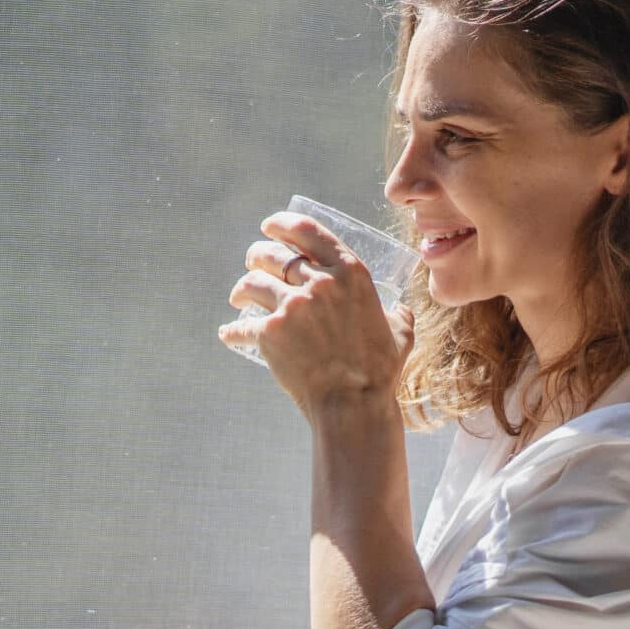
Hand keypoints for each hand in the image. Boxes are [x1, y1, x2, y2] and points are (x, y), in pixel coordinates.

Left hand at [217, 212, 413, 418]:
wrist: (353, 404)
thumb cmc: (378, 371)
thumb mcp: (400, 333)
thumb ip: (398, 315)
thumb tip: (401, 310)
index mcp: (350, 272)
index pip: (308, 231)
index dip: (282, 224)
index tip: (269, 227)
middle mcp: (319, 282)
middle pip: (273, 254)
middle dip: (257, 255)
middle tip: (253, 262)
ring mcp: (292, 306)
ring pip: (252, 282)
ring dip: (241, 288)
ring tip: (239, 297)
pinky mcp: (270, 332)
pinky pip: (241, 325)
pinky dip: (232, 331)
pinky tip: (228, 334)